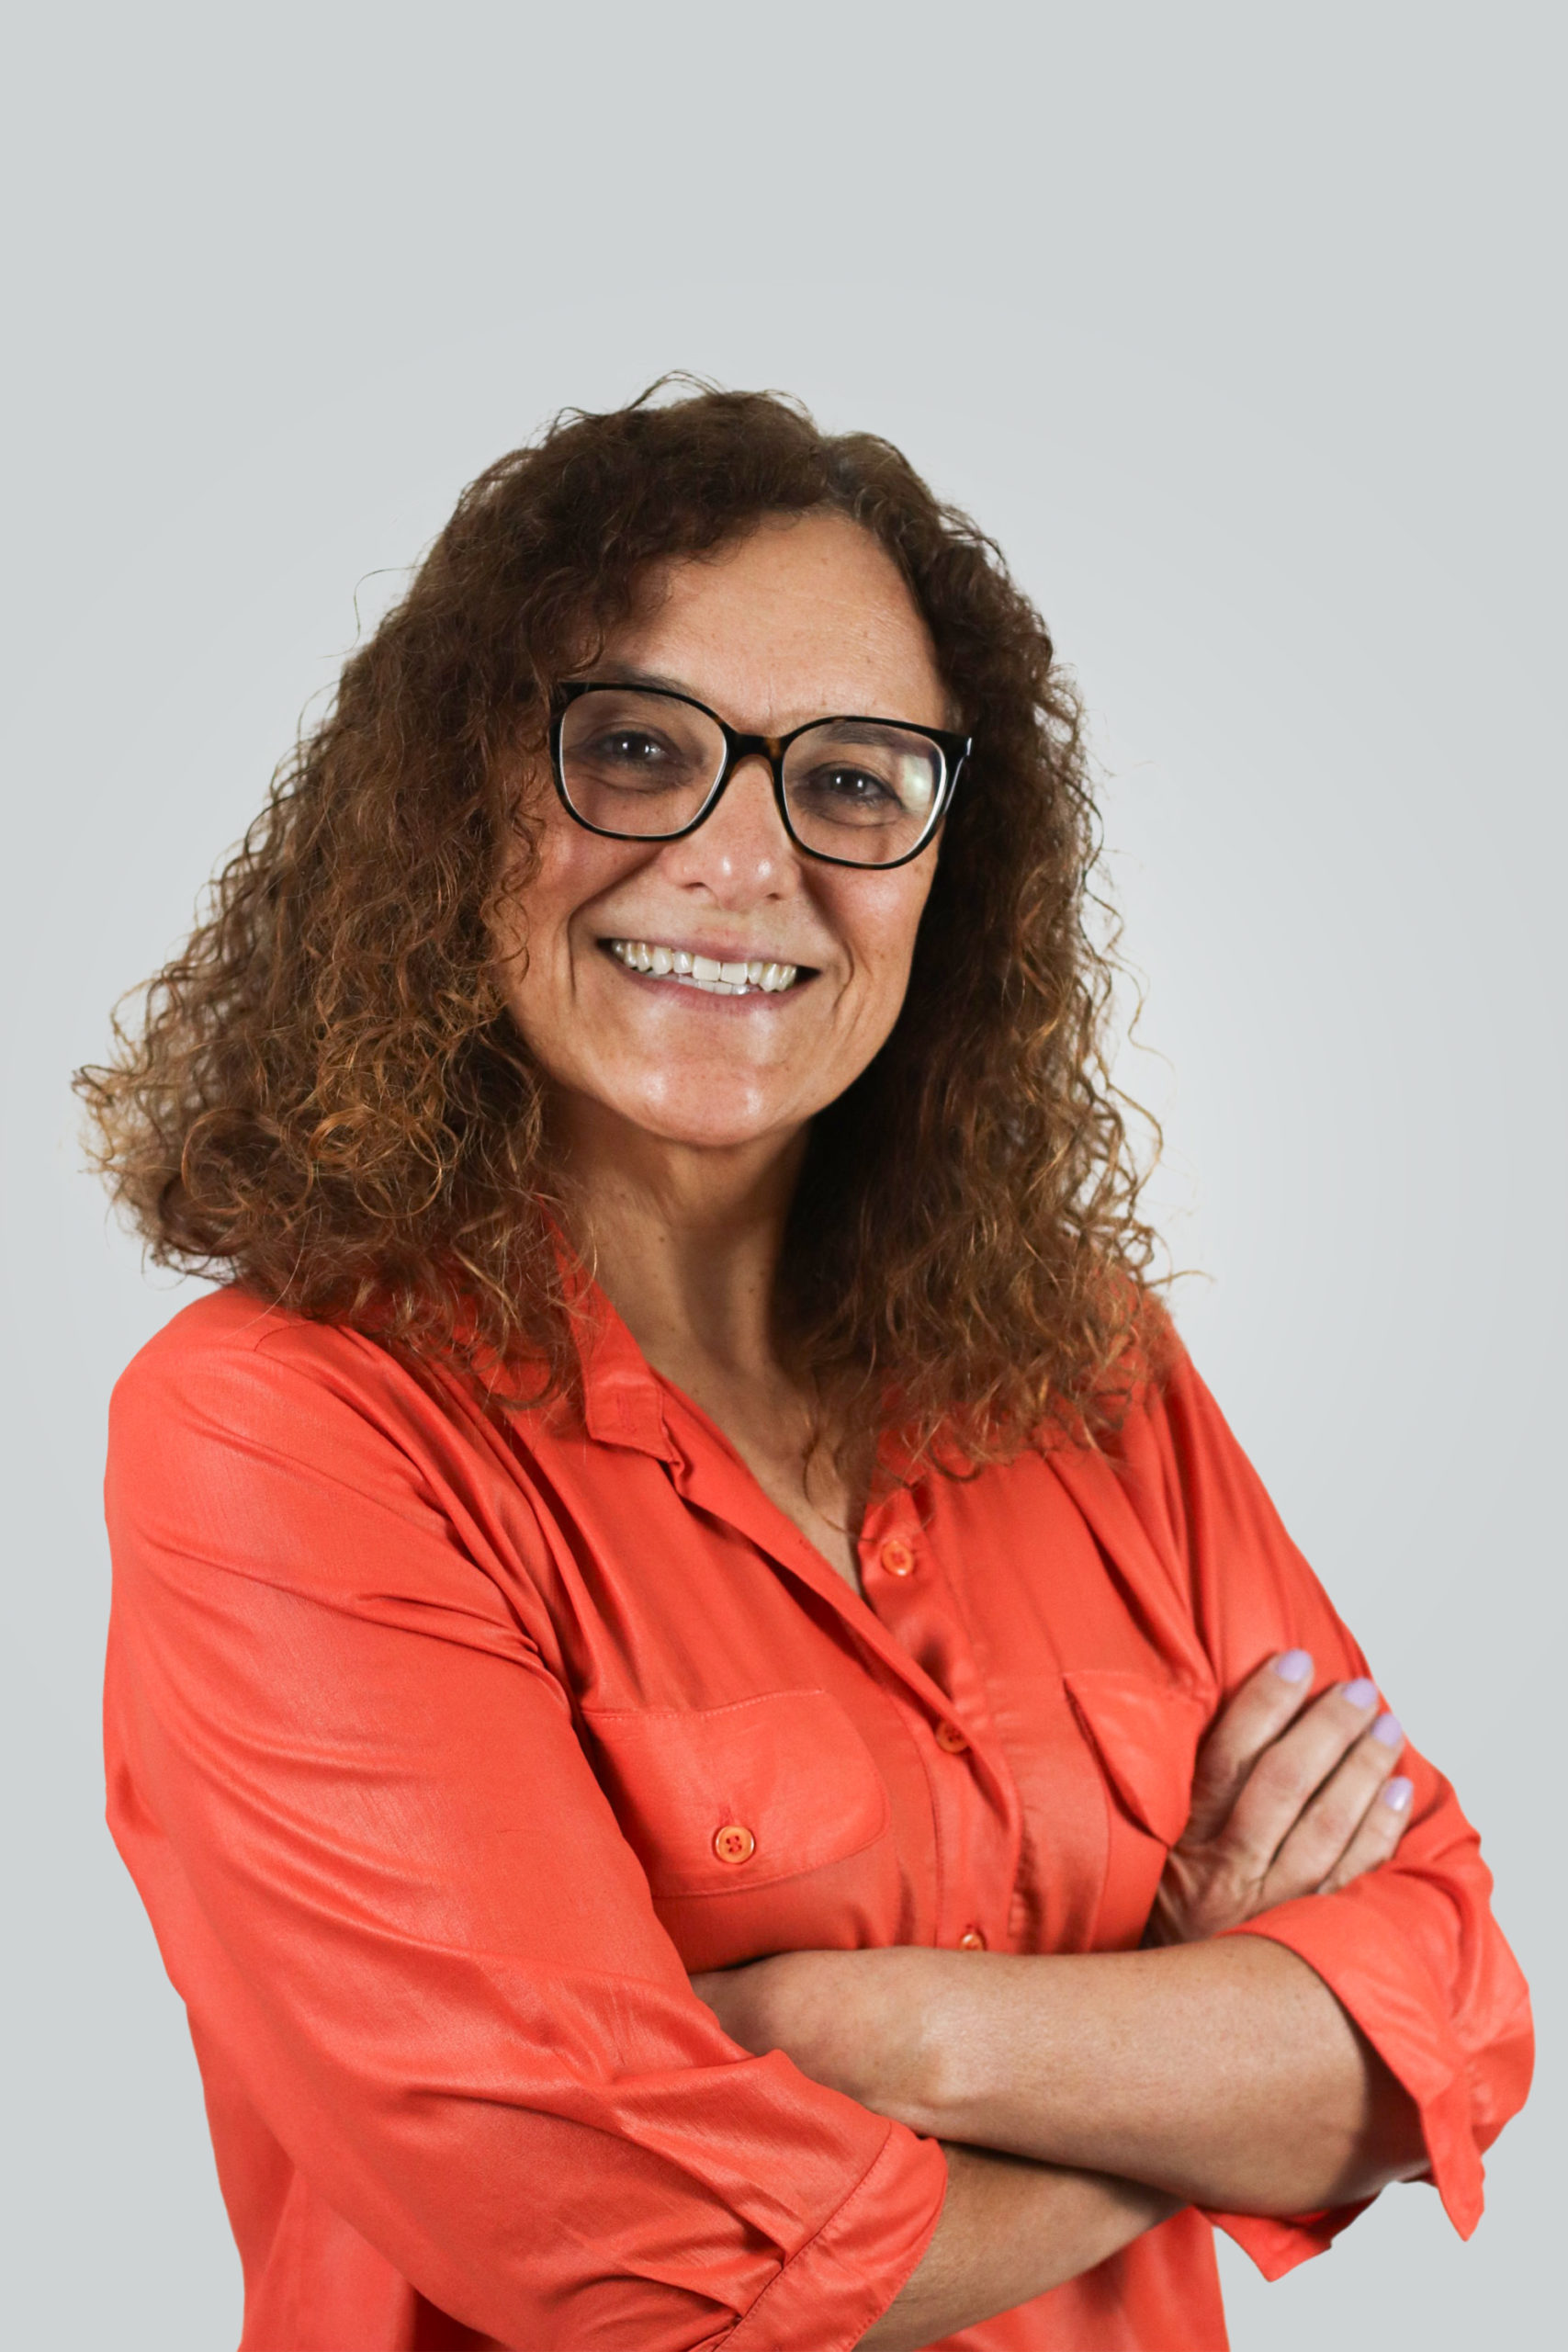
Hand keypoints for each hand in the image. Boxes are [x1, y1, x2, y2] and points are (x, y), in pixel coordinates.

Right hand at [1144, 1652, 1412, 1945]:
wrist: (1169, 2029)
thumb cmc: (1155, 1933)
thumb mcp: (1142, 1867)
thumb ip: (1172, 1806)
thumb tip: (1220, 1726)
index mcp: (1179, 1850)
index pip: (1225, 1759)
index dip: (1263, 1704)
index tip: (1293, 1661)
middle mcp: (1227, 1879)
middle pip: (1285, 1786)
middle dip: (1326, 1730)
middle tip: (1356, 1690)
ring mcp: (1273, 1914)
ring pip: (1328, 1829)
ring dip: (1362, 1770)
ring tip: (1386, 1727)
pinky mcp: (1308, 1943)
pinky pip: (1356, 1879)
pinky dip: (1381, 1831)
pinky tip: (1396, 1792)